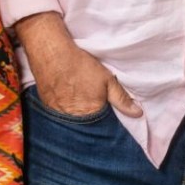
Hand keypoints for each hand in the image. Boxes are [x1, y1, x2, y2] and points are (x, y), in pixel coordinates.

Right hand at [12, 12, 141, 117]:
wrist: (52, 54)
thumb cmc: (80, 66)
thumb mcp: (107, 80)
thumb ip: (122, 99)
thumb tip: (137, 114)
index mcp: (91, 114)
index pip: (103, 130)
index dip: (106, 125)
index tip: (110, 120)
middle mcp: (74, 119)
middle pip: (86, 129)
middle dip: (92, 125)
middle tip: (94, 110)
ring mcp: (58, 115)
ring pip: (72, 123)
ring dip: (77, 119)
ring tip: (80, 105)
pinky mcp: (47, 108)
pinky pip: (59, 117)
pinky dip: (65, 112)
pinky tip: (68, 102)